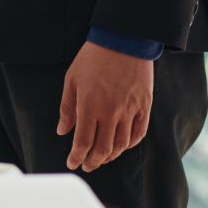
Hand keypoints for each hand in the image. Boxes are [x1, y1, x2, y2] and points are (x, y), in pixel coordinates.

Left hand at [58, 42, 153, 172]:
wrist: (123, 41)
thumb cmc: (92, 59)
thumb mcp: (71, 81)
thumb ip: (67, 108)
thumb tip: (62, 131)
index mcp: (89, 107)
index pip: (83, 142)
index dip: (77, 156)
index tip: (72, 163)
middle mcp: (111, 113)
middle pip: (103, 148)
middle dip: (93, 161)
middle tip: (86, 165)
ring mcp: (130, 111)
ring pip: (122, 144)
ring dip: (110, 156)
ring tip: (101, 158)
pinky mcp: (144, 106)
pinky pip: (139, 133)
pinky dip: (130, 144)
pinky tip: (122, 147)